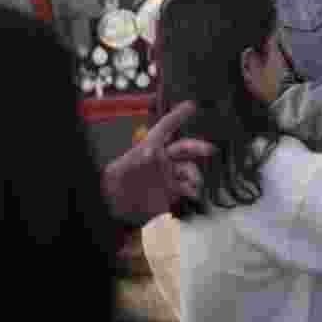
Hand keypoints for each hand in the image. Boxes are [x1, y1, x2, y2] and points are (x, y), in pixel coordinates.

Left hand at [103, 101, 214, 224]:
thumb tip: (151, 151)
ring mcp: (166, 176)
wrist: (114, 214)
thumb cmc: (112, 190)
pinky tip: (192, 193)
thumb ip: (134, 160)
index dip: (177, 117)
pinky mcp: (169, 191)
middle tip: (209, 150)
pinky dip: (192, 189)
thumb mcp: (118, 172)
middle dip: (198, 147)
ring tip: (194, 183)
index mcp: (147, 150)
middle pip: (183, 148)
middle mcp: (159, 161)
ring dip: (194, 174)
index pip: (164, 129)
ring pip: (188, 168)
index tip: (191, 106)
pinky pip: (186, 187)